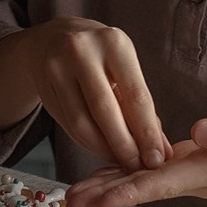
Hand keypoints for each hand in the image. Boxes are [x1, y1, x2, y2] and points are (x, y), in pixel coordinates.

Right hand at [0, 17, 170, 172]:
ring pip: (82, 122)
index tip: (157, 159)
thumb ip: (143, 110)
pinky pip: (68, 125)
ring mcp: (58, 67)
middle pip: (105, 110)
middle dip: (124, 145)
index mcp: (114, 43)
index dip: (147, 132)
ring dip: (104, 149)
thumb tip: (163, 152)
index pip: (136, 95)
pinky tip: (101, 150)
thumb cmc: (100, 58)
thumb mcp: (124, 70)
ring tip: (121, 162)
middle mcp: (82, 51)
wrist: (53, 39)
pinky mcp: (44, 86)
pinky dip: (88, 143)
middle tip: (137, 167)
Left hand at [64, 103, 206, 206]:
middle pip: (143, 190)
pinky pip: (151, 176)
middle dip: (105, 197)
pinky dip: (126, 178)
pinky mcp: (191, 166)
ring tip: (72, 197)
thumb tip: (201, 132)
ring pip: (143, 185)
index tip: (96, 201)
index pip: (161, 183)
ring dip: (108, 190)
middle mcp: (195, 180)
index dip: (127, 191)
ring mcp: (192, 176)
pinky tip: (103, 177)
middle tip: (66, 204)